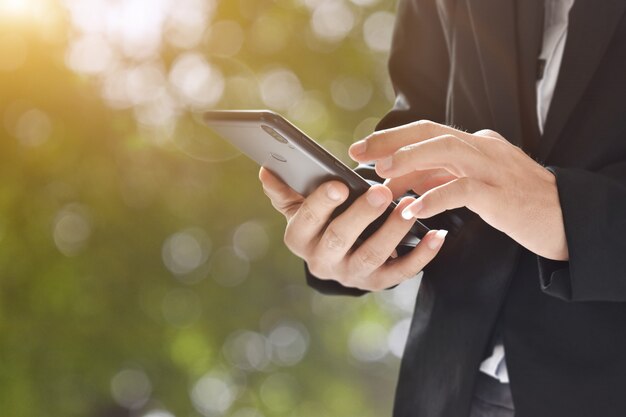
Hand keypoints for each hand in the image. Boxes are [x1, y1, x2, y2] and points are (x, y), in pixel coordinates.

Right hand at [258, 167, 447, 290]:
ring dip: (392, 231)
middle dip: (361, 215)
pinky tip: (436, 235)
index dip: (320, 205)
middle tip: (381, 191)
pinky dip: (421, 255)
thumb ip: (285, 190)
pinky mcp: (376, 283)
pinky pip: (400, 272)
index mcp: (299, 240)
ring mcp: (350, 275)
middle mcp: (321, 262)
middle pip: (339, 240)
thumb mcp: (299, 206)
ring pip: (372, 256)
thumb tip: (266, 169)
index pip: (305, 223)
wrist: (339, 255)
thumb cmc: (320, 221)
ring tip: (409, 205)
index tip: (339, 184)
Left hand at [349, 120, 568, 260]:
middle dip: (391, 141)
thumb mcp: (472, 184)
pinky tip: (412, 210)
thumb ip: (439, 177)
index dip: (392, 138)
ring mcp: (493, 167)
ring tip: (382, 174)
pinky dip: (434, 197)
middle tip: (359, 154)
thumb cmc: (514, 203)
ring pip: (447, 149)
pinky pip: (462, 189)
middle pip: (431, 132)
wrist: (563, 218)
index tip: (362, 149)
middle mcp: (483, 147)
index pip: (427, 131)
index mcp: (475, 143)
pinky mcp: (500, 193)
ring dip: (410, 159)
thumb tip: (400, 182)